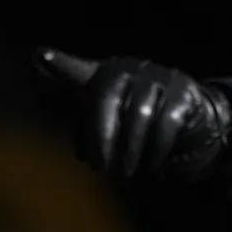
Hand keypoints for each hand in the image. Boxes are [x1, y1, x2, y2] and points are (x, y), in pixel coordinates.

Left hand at [34, 47, 231, 182]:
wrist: (190, 117)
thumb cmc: (137, 122)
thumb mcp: (110, 127)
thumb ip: (90, 136)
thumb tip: (83, 155)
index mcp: (104, 76)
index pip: (78, 70)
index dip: (61, 65)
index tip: (42, 56)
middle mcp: (129, 69)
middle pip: (107, 97)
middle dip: (102, 137)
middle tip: (101, 169)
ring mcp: (158, 76)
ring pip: (139, 114)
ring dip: (131, 150)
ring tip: (125, 174)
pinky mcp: (184, 91)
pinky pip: (167, 123)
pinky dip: (156, 151)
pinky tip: (151, 168)